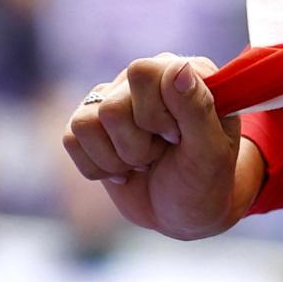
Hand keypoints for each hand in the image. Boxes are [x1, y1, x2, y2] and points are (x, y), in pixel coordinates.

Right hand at [62, 54, 258, 239]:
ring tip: (144, 163)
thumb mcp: (211, 151)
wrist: (182, 213)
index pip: (142, 72)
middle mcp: (145, 79)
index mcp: (184, 73)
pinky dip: (98, 167)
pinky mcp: (90, 124)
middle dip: (137, 146)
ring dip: (118, 158)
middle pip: (113, 107)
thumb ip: (197, 107)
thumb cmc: (204, 181)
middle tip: (161, 154)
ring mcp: (114, 99)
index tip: (177, 138)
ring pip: (87, 123)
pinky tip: (123, 170)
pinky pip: (71, 139)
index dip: (155, 114)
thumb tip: (180, 67)